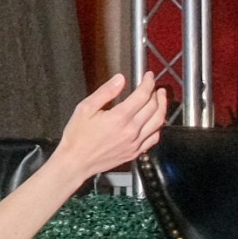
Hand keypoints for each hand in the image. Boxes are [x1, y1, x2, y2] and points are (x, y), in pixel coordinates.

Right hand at [49, 74, 171, 183]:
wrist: (76, 162)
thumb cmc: (77, 137)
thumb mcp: (85, 108)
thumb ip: (105, 92)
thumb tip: (119, 79)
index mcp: (119, 117)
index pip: (143, 95)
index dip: (148, 82)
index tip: (148, 77)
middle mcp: (131, 130)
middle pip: (154, 107)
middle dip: (156, 93)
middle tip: (154, 86)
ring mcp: (135, 143)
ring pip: (158, 122)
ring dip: (162, 107)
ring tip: (161, 99)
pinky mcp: (135, 152)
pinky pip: (154, 138)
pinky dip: (158, 127)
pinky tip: (155, 121)